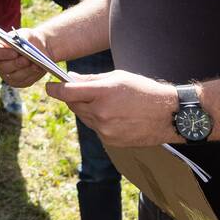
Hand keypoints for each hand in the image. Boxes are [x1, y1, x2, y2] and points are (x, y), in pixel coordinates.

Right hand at [0, 28, 52, 87]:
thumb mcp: (25, 34)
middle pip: (4, 67)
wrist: (39, 48)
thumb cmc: (28, 39)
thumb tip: (22, 44)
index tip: (15, 52)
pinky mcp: (19, 82)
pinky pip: (24, 81)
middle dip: (16, 64)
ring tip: (35, 64)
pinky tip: (38, 68)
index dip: (4, 54)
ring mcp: (8, 75)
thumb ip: (22, 38)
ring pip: (15, 77)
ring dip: (26, 70)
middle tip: (26, 60)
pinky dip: (32, 75)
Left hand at [46, 71, 179, 146]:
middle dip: (73, 98)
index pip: (68, 92)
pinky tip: (113, 115)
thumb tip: (70, 79)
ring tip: (105, 102)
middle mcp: (102, 113)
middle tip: (80, 91)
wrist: (169, 116)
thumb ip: (90, 80)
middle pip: (74, 105)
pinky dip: (97, 121)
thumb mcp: (117, 77)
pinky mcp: (110, 141)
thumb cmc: (144, 91)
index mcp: (103, 93)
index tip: (49, 87)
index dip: (55, 89)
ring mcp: (106, 130)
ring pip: (84, 117)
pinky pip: (95, 128)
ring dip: (86, 109)